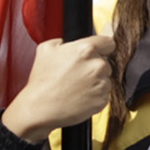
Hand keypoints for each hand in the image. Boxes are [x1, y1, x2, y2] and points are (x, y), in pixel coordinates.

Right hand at [1, 34, 118, 140]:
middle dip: (94, 67)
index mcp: (85, 50)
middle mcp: (97, 65)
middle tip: (77, 75)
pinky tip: (79, 96)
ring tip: (76, 87)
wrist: (40, 107)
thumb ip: (62, 41)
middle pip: (106, 63)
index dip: (103, 47)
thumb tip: (68, 42)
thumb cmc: (42, 81)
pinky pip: (103, 95)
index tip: (99, 52)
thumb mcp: (45, 49)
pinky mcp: (102, 100)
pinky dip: (94, 96)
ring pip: (105, 79)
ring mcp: (101, 84)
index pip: (108, 43)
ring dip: (95, 82)